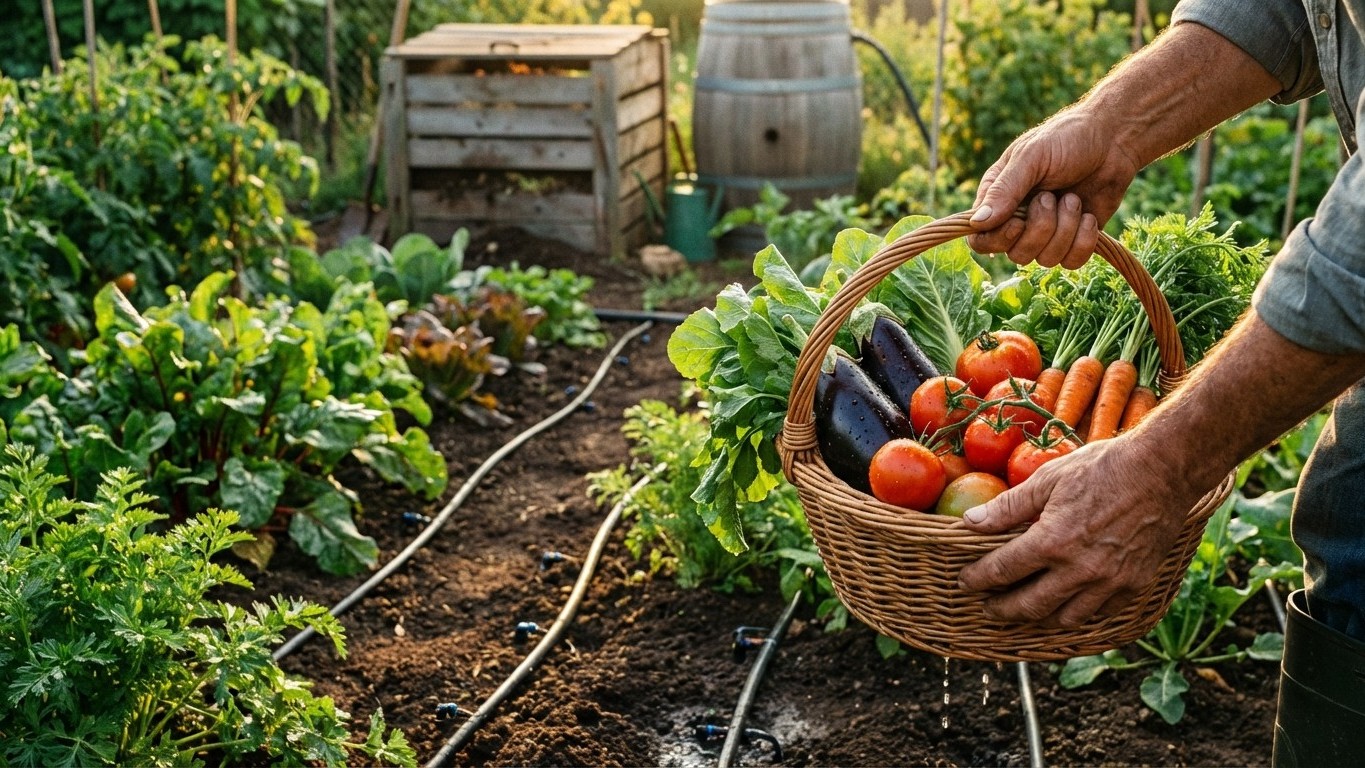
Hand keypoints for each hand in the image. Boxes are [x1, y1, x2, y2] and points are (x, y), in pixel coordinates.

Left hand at [956, 436, 1207, 627]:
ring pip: (1064, 619)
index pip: (1002, 571)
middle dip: (1002, 609)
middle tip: (987, 606)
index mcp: (1053, 542)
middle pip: (1029, 606)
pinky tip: (1065, 605)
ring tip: (1024, 609)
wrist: (1163, 471)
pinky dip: (1077, 613)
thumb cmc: (1103, 468)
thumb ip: (1007, 507)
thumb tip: (970, 522)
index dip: (978, 579)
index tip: (966, 581)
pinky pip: (1099, 613)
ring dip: (1039, 618)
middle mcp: (1080, 571)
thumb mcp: (1047, 479)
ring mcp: (1110, 583)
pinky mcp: (1134, 585)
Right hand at [966, 108, 1141, 268]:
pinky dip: (1084, 241)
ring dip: (1065, 229)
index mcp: (999, 198)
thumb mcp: (1031, 157)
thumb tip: (977, 222)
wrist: (1114, 141)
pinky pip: (1071, 262)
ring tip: (1073, 199)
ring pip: (1045, 259)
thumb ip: (1004, 190)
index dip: (998, 239)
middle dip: (1040, 229)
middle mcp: (1019, 220)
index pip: (980, 239)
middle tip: (1052, 197)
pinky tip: (1088, 216)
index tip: (1018, 222)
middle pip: (1015, 254)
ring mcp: (1047, 232)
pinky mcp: (1074, 240)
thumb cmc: (1067, 139)